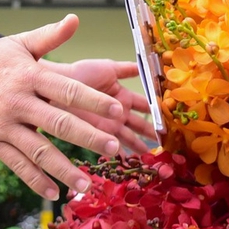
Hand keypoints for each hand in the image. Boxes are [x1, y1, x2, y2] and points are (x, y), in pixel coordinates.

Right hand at [0, 15, 130, 200]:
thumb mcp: (20, 43)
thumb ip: (50, 36)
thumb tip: (75, 19)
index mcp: (31, 76)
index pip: (68, 90)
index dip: (94, 100)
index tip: (118, 110)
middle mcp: (19, 102)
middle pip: (58, 123)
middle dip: (87, 137)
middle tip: (113, 148)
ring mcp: (5, 125)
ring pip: (39, 151)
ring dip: (63, 169)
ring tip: (87, 184)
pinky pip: (17, 165)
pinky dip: (35, 180)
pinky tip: (53, 194)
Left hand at [45, 57, 159, 152]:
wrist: (56, 86)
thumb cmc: (80, 74)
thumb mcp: (107, 68)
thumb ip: (126, 69)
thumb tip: (145, 65)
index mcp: (122, 95)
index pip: (144, 105)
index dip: (158, 111)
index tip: (172, 118)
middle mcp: (118, 112)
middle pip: (140, 125)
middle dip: (152, 133)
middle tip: (168, 142)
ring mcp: (108, 125)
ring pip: (130, 138)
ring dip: (141, 146)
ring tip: (154, 155)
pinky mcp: (98, 136)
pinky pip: (114, 148)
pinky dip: (124, 155)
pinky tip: (134, 163)